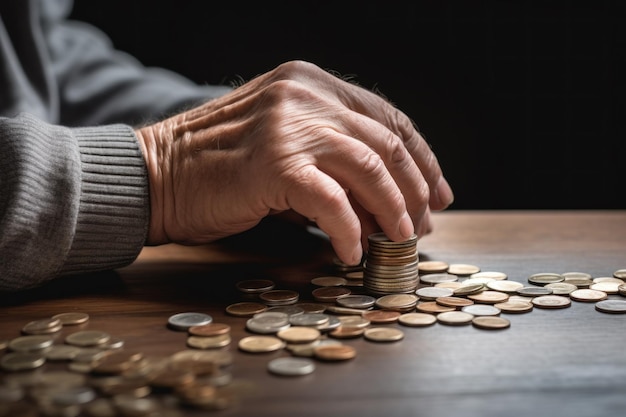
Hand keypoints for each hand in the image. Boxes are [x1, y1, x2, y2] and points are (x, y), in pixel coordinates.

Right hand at [135, 60, 452, 265]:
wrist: (155, 174)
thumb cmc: (219, 166)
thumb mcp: (283, 142)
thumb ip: (333, 157)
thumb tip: (388, 201)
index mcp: (311, 84)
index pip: (387, 117)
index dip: (421, 158)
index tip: (438, 193)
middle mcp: (305, 94)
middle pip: (386, 143)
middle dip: (415, 190)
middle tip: (423, 226)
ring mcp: (289, 125)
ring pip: (370, 167)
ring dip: (394, 211)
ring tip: (400, 241)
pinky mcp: (273, 162)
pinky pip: (333, 201)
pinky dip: (350, 231)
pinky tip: (351, 252)